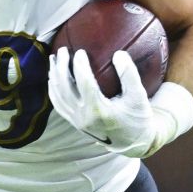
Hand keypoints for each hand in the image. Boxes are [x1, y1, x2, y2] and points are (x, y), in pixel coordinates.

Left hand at [48, 48, 162, 157]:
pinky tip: (53, 77)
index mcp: (99, 111)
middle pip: (65, 87)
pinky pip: (58, 104)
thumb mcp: (139, 97)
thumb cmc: (138, 117)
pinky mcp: (74, 122)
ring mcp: (76, 121)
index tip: (80, 51)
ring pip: (58, 96)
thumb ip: (130, 75)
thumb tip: (118, 53)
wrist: (133, 142)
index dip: (80, 65)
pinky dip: (53, 89)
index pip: (84, 83)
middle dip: (61, 66)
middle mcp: (84, 117)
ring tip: (54, 58)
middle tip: (63, 49)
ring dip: (54, 76)